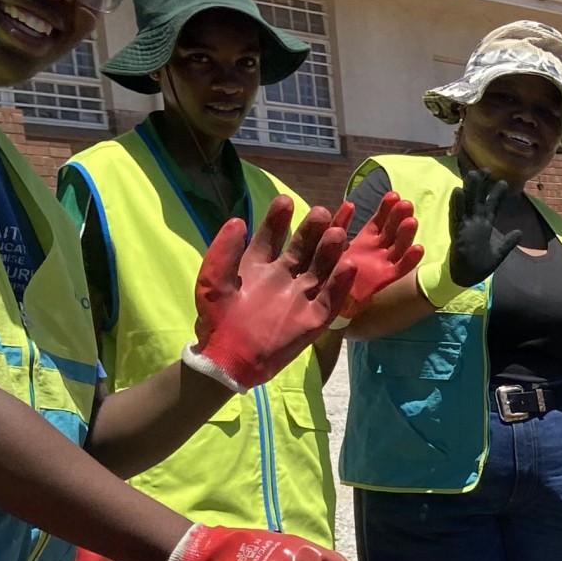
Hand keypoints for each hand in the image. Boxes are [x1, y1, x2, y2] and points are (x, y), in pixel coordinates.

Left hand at [190, 196, 380, 388]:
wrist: (225, 359)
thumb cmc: (217, 319)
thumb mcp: (213, 280)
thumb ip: (224, 250)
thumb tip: (238, 220)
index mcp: (258, 266)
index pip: (272, 236)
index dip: (279, 219)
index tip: (286, 201)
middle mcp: (283, 278)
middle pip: (303, 248)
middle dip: (312, 230)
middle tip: (321, 212)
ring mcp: (300, 298)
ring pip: (321, 269)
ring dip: (330, 251)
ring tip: (337, 232)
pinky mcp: (312, 320)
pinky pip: (331, 299)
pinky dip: (340, 284)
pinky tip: (348, 266)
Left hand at [325, 191, 421, 319]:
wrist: (325, 300)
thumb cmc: (325, 269)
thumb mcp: (326, 241)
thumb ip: (336, 224)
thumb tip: (341, 205)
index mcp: (364, 240)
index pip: (378, 221)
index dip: (385, 209)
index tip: (393, 195)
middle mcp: (376, 250)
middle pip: (391, 231)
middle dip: (398, 217)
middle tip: (405, 204)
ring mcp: (381, 264)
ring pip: (397, 246)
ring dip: (405, 234)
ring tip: (411, 222)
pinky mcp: (384, 279)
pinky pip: (399, 269)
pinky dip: (409, 260)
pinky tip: (419, 248)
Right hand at [448, 163, 528, 287]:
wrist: (466, 279)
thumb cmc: (480, 266)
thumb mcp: (499, 253)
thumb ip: (508, 242)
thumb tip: (519, 232)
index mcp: (484, 226)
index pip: (492, 207)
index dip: (497, 195)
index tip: (504, 182)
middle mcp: (475, 223)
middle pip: (478, 200)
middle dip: (482, 185)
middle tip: (486, 169)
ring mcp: (465, 226)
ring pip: (467, 204)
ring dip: (469, 189)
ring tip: (472, 174)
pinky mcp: (458, 233)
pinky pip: (456, 217)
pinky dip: (457, 204)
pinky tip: (457, 191)